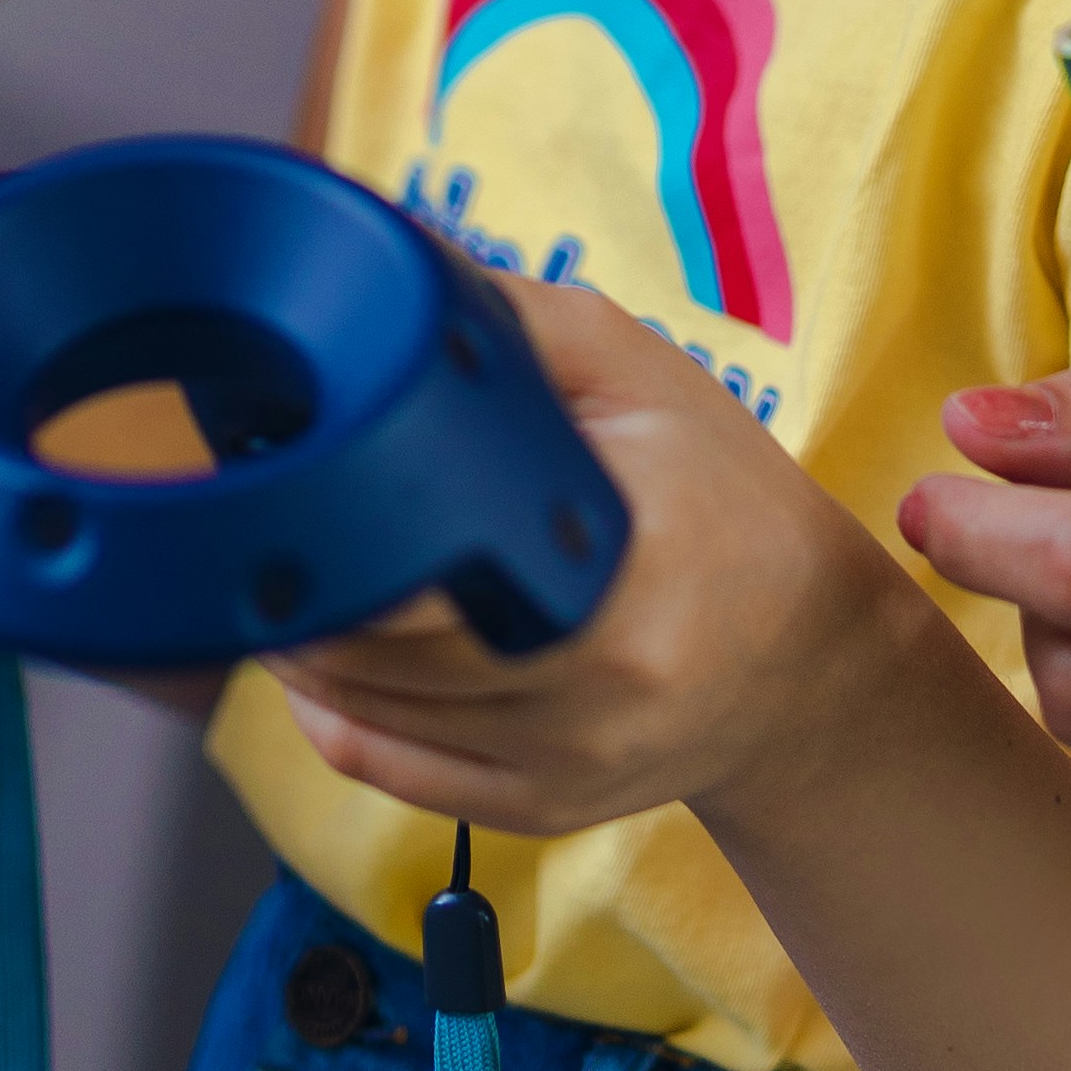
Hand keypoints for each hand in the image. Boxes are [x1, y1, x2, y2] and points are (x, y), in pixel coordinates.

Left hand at [269, 274, 897, 837]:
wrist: (814, 662)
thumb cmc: (727, 500)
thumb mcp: (644, 379)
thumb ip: (514, 323)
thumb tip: (390, 260)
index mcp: (623, 581)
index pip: (431, 573)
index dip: (342, 532)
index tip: (287, 476)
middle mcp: (593, 694)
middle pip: (383, 651)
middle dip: (303, 587)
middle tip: (256, 521)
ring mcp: (562, 766)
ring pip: (374, 714)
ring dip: (303, 650)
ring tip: (275, 577)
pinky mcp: (539, 810)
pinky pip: (397, 775)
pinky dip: (335, 719)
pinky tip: (308, 666)